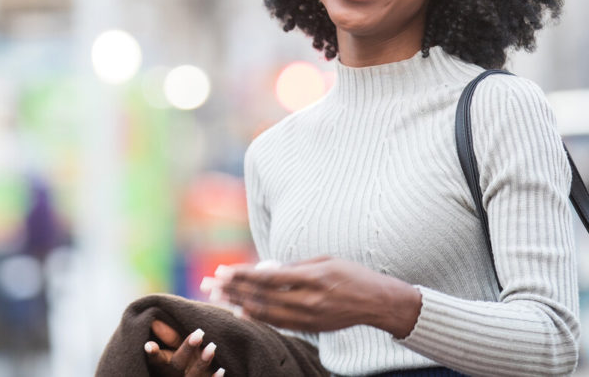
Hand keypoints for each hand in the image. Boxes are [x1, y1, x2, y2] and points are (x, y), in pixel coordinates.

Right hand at [143, 319, 223, 376]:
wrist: (189, 375)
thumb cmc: (181, 358)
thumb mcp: (173, 348)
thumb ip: (169, 336)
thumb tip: (155, 320)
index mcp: (164, 365)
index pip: (157, 359)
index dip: (153, 353)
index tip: (149, 345)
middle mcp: (174, 375)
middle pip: (177, 365)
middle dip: (187, 350)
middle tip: (199, 333)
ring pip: (193, 376)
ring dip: (203, 362)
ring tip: (212, 346)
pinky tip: (222, 370)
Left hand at [209, 256, 420, 337]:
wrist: (377, 302)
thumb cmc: (351, 275)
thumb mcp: (324, 260)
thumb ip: (295, 266)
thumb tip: (266, 269)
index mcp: (312, 277)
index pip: (268, 277)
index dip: (242, 275)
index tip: (223, 271)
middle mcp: (308, 300)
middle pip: (262, 296)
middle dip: (233, 290)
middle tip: (210, 284)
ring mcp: (309, 317)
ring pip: (266, 312)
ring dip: (239, 304)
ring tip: (219, 298)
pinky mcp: (311, 327)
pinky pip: (279, 323)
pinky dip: (258, 317)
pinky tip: (242, 312)